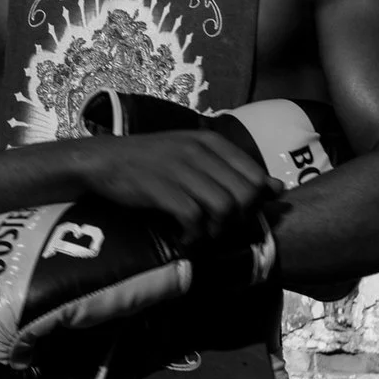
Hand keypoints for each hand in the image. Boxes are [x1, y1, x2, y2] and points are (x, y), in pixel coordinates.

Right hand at [83, 131, 283, 245]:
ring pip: (225, 207)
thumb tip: (276, 188)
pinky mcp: (161, 189)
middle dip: (238, 220)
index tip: (235, 215)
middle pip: (245, 194)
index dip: (253, 202)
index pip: (255, 175)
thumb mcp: (192, 154)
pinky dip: (194, 235)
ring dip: (218, 230)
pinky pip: (195, 218)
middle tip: (218, 228)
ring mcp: (180, 169)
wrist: (102, 161)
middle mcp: (199, 151)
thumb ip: (232, 168)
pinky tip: (183, 237)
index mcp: (210, 141)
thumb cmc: (149, 160)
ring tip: (202, 234)